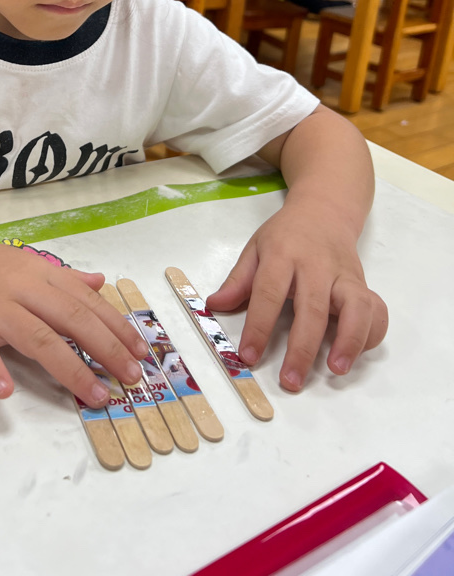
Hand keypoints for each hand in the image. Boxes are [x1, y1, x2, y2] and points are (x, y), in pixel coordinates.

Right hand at [0, 232, 147, 406]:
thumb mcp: (26, 264)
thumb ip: (64, 278)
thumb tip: (101, 283)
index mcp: (40, 275)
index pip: (86, 302)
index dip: (116, 328)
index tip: (142, 354)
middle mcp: (21, 289)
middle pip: (70, 319)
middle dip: (105, 349)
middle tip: (131, 379)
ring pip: (36, 337)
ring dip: (69, 368)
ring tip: (94, 395)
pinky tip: (6, 392)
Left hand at [206, 203, 387, 391]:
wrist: (324, 210)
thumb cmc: (286, 235)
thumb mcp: (255, 248)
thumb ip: (238, 280)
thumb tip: (214, 306)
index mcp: (283, 255)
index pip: (269, 292)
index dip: (259, 326)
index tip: (249, 356)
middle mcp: (316, 265)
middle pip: (312, 307)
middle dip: (302, 348)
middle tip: (291, 380)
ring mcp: (344, 275)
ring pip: (355, 307)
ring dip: (348, 341)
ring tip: (336, 370)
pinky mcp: (363, 283)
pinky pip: (376, 309)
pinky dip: (372, 333)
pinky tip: (355, 353)